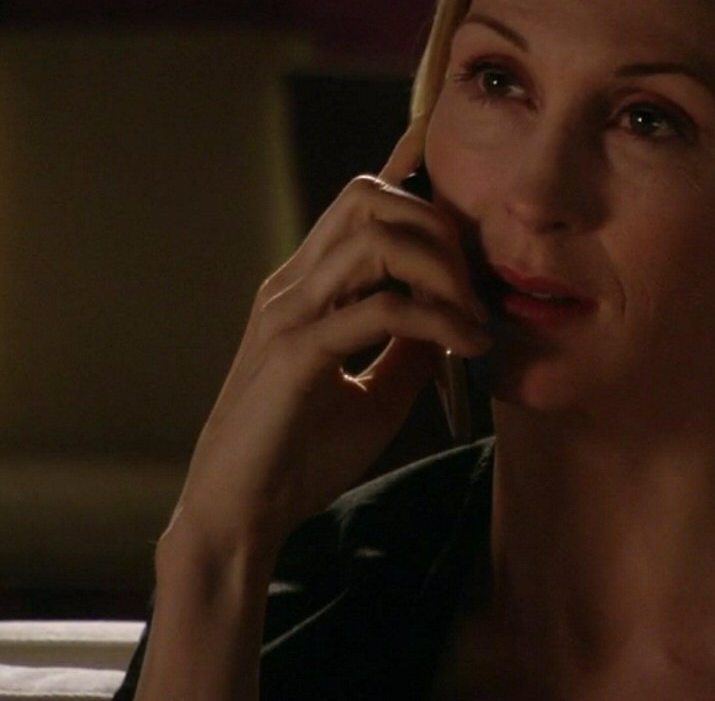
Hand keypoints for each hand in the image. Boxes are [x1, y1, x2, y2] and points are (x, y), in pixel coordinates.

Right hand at [158, 116, 489, 562]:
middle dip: (437, 229)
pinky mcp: (295, 354)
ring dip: (441, 270)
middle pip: (368, 199)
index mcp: (303, 288)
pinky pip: (380, 310)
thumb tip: (460, 319)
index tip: (471, 276)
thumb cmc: (298, 460)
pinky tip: (465, 348)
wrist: (238, 516)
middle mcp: (291, 286)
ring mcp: (289, 314)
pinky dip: (436, 320)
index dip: (427, 222)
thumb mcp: (374, 397)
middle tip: (475, 288)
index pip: (364, 205)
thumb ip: (409, 351)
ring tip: (473, 317)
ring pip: (374, 239)